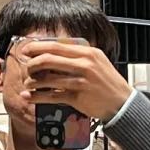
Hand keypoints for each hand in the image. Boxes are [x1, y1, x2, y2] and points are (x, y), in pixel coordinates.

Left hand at [17, 39, 131, 124]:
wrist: (122, 103)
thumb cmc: (108, 83)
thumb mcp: (97, 61)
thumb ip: (78, 56)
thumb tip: (53, 52)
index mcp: (88, 52)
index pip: (56, 45)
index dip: (37, 47)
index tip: (27, 50)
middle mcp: (84, 64)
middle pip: (49, 59)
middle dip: (32, 63)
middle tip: (27, 67)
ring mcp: (81, 81)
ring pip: (48, 78)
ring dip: (33, 81)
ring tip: (28, 83)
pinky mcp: (78, 98)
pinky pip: (52, 96)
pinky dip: (37, 96)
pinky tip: (30, 97)